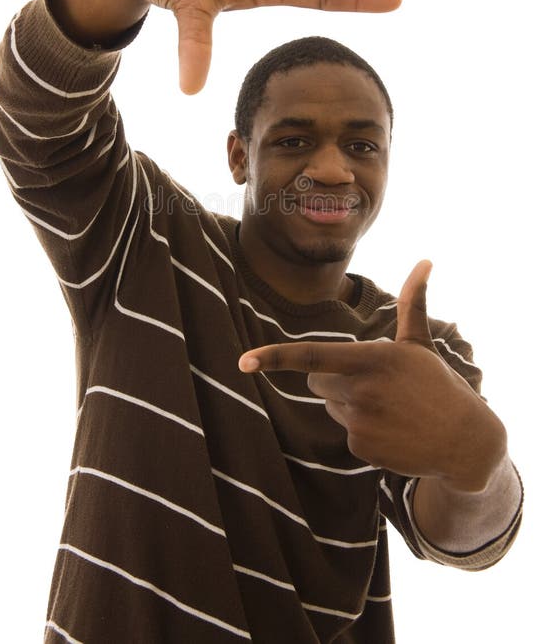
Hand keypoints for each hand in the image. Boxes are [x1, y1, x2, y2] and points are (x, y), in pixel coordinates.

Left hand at [239, 261, 505, 489]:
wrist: (464, 441)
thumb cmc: (437, 383)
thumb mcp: (420, 344)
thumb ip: (413, 302)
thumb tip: (425, 260)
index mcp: (372, 358)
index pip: (313, 356)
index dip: (275, 357)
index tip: (243, 361)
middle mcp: (362, 390)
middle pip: (318, 380)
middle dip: (335, 379)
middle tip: (376, 385)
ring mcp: (360, 422)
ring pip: (331, 406)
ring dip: (350, 406)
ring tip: (390, 409)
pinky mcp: (361, 448)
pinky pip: (345, 433)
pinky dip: (362, 431)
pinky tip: (392, 430)